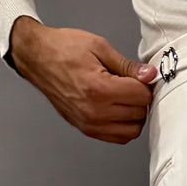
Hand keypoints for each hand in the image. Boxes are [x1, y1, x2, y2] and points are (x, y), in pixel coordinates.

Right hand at [8, 16, 157, 143]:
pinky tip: (119, 111)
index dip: (145, 84)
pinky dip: (124, 127)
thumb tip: (149, 75)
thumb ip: (127, 66)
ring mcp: (90, 124)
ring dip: (135, 115)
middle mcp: (95, 111)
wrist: (38, 58)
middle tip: (131, 85)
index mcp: (100, 89)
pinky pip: (118, 138)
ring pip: (132, 131)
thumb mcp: (99, 47)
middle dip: (140, 99)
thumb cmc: (63, 50)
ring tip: (125, 98)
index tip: (139, 77)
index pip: (142, 96)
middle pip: (140, 114)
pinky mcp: (87, 130)